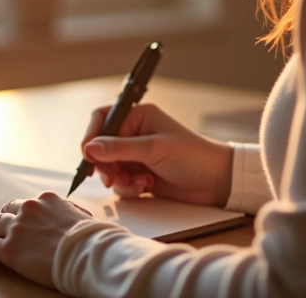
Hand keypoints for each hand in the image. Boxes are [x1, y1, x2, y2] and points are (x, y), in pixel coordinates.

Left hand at [0, 192, 92, 287]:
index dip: (22, 211)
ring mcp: (16, 228)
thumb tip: (78, 218)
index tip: (19, 214)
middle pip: (8, 210)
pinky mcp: (8, 249)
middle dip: (1, 214)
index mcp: (48, 199)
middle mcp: (29, 209)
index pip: (29, 204)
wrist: (86, 253)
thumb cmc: (92, 239)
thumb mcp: (84, 218)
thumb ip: (72, 215)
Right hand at [82, 103, 233, 205]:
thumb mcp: (153, 149)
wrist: (218, 182)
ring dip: (119, 178)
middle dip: (106, 164)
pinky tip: (147, 186)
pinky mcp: (141, 175)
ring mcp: (138, 156)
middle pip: (102, 147)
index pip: (103, 119)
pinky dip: (129, 187)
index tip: (88, 155)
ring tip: (137, 182)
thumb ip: (119, 148)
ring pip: (110, 167)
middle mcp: (135, 134)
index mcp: (138, 117)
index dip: (91, 135)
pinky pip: (121, 182)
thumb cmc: (192, 156)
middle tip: (113, 176)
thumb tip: (89, 149)